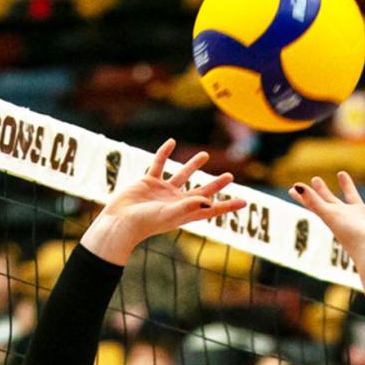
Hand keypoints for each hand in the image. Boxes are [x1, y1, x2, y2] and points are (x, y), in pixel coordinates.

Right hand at [82, 140, 246, 262]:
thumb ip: (189, 206)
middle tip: (230, 176)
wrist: (120, 221)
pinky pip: (159, 163)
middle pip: (202, 191)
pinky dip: (165, 153)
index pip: (212, 209)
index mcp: (186, 213)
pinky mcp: (149, 181)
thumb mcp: (169, 215)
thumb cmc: (145, 223)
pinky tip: (172, 142)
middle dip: (216, 184)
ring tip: (205, 155)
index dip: (227, 205)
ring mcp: (163, 191)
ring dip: (193, 166)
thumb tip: (209, 201)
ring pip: (182, 175)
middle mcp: (177, 202)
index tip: (244, 201)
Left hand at [289, 168, 364, 259]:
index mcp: (332, 218)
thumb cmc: (351, 235)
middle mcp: (346, 216)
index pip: (314, 204)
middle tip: (315, 179)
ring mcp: (362, 214)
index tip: (293, 188)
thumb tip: (296, 185)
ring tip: (341, 173)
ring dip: (347, 186)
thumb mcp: (329, 215)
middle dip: (322, 191)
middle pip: (331, 201)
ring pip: (353, 197)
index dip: (304, 197)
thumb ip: (313, 201)